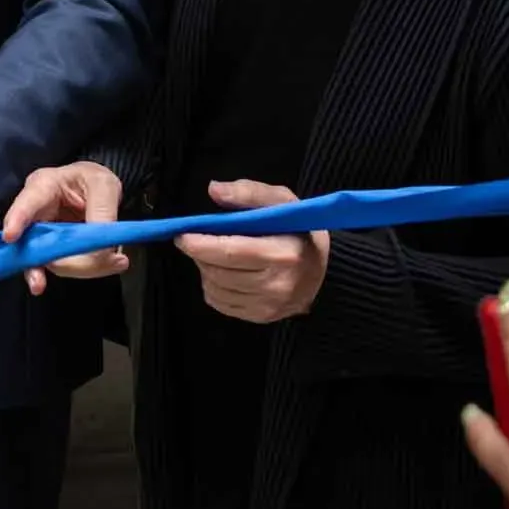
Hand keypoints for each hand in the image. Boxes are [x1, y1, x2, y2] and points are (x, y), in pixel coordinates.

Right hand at [1, 160, 129, 295]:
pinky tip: (106, 264)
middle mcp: (35, 213)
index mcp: (43, 186)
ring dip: (78, 267)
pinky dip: (83, 270)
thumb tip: (99, 250)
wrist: (96, 192)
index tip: (10, 237)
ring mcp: (40, 235)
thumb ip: (102, 214)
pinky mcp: (50, 251)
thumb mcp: (104, 186)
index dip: (16, 220)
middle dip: (46, 260)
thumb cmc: (94, 181)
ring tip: (114, 260)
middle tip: (84, 266)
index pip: (26, 203)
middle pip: (31, 241)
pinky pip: (60, 266)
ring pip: (47, 260)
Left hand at [179, 180, 326, 322]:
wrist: (325, 272)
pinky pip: (220, 304)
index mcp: (283, 253)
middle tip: (198, 240)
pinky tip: (224, 273)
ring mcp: (269, 306)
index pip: (231, 252)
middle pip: (218, 272)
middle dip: (200, 255)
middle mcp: (276, 285)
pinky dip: (214, 287)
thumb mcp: (281, 201)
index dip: (201, 244)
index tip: (182, 234)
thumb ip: (248, 193)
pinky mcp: (261, 318)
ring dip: (205, 270)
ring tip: (215, 255)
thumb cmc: (299, 231)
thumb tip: (214, 190)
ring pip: (215, 289)